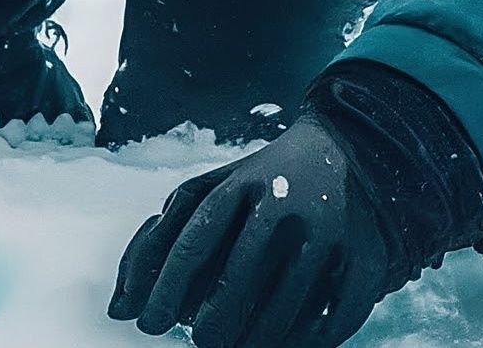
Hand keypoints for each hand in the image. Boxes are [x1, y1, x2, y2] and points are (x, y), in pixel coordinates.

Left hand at [108, 65, 482, 347]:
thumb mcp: (213, 192)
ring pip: (281, 309)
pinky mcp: (365, 262)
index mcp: (242, 183)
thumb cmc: (263, 183)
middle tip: (200, 340)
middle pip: (236, 282)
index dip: (165, 290)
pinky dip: (299, 342)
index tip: (148, 324)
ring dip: (251, 340)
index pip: (193, 243)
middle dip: (210, 323)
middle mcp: (286, 205)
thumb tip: (117, 309)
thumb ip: (160, 241)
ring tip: (233, 346)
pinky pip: (328, 322)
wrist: (354, 153)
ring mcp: (330, 234)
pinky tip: (279, 343)